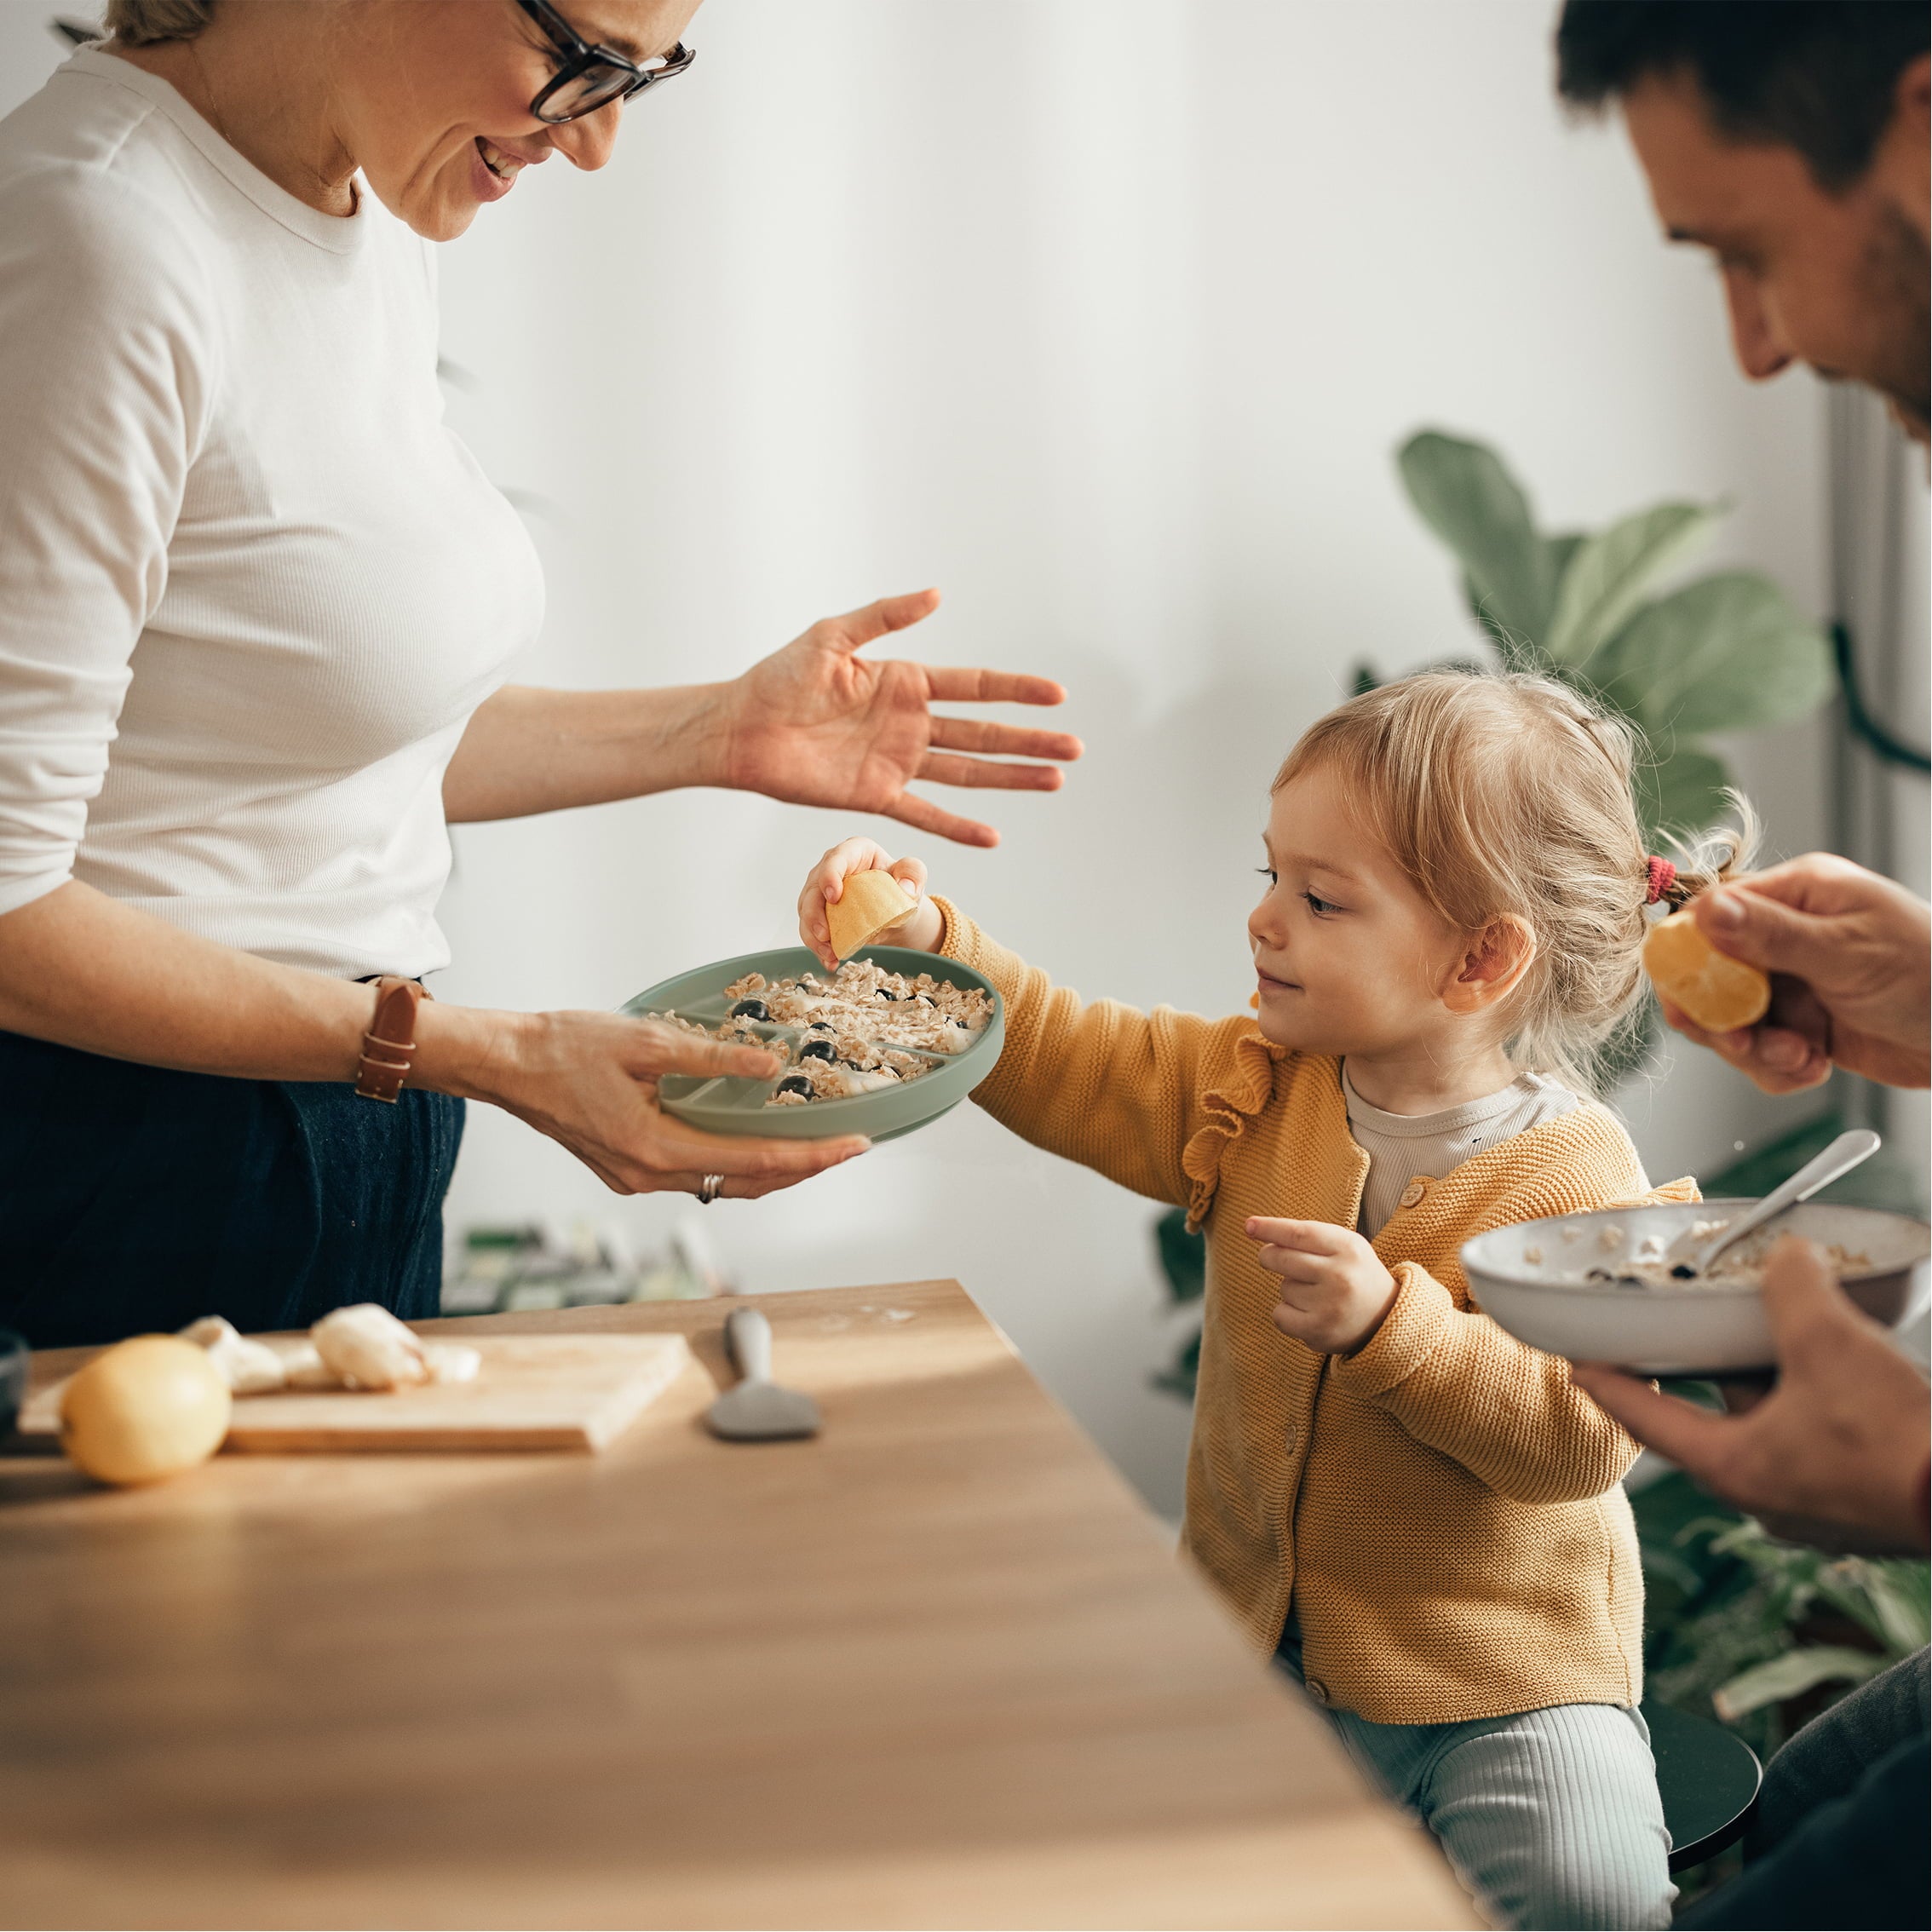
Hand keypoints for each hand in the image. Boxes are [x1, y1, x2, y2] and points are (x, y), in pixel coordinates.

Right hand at [448, 1008, 869, 1198]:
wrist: (505, 1063)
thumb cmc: (563, 1046)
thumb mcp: (645, 1039)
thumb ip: (712, 1058)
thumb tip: (772, 1067)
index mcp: (654, 1148)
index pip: (755, 1163)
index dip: (811, 1157)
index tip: (853, 1147)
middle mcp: (647, 1176)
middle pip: (744, 1185)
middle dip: (800, 1169)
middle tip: (846, 1148)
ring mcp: (634, 1178)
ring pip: (719, 1184)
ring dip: (767, 1170)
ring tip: (812, 1146)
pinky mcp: (625, 1169)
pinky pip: (693, 1174)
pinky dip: (730, 1162)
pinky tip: (752, 1140)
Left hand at [721, 589, 1082, 845]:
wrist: (741, 726)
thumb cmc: (779, 677)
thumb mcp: (833, 636)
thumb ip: (886, 616)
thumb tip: (938, 594)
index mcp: (905, 682)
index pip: (975, 686)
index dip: (1017, 691)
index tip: (1058, 694)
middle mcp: (910, 724)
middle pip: (984, 734)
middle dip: (1030, 741)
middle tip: (1074, 748)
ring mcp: (897, 762)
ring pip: (968, 773)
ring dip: (1011, 779)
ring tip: (1055, 782)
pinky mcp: (876, 796)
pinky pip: (925, 813)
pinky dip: (958, 826)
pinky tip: (994, 835)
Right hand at [798, 838, 943, 971]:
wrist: (895, 912)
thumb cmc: (901, 887)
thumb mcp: (914, 876)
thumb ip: (913, 874)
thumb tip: (906, 889)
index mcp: (854, 852)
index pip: (836, 858)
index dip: (830, 876)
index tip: (834, 897)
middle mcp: (831, 869)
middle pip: (813, 889)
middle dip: (814, 914)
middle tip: (825, 935)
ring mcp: (820, 892)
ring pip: (806, 913)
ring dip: (813, 936)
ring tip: (830, 955)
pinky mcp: (818, 914)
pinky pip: (810, 931)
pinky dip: (818, 948)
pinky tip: (830, 961)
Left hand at [1248, 1217, 1400, 1354]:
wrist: (1387, 1319)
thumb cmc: (1355, 1275)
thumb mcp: (1344, 1247)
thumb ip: (1307, 1237)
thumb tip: (1254, 1228)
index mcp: (1348, 1248)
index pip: (1299, 1233)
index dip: (1269, 1228)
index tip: (1249, 1225)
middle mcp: (1340, 1275)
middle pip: (1281, 1258)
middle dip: (1269, 1256)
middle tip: (1272, 1258)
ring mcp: (1330, 1305)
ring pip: (1283, 1288)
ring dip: (1291, 1290)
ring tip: (1318, 1295)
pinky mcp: (1319, 1331)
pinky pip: (1280, 1314)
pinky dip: (1287, 1314)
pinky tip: (1309, 1314)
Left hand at [1572, 1237, 1930, 1549]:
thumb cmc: (1896, 1441)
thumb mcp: (1830, 1343)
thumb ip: (1793, 1290)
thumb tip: (1786, 1253)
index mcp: (1734, 1469)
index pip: (1647, 1420)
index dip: (1608, 1385)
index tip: (1576, 1366)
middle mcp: (1766, 1496)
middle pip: (1716, 1417)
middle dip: (1714, 1366)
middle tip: (1698, 1325)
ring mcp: (1815, 1508)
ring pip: (1774, 1426)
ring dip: (1776, 1381)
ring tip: (1783, 1329)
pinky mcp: (1860, 1504)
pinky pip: (1820, 1442)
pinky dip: (1818, 1400)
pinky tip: (1841, 1366)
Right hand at [1661, 855, 1930, 1092]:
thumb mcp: (1848, 953)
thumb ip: (1772, 934)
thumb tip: (1708, 910)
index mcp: (1796, 894)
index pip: (1711, 917)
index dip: (1691, 960)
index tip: (1695, 999)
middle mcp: (1785, 935)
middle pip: (1709, 976)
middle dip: (1723, 1019)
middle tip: (1744, 1041)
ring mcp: (1792, 982)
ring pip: (1731, 1022)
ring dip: (1755, 1051)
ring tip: (1797, 1057)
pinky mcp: (1801, 1025)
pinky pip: (1760, 1052)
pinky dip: (1779, 1069)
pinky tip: (1814, 1066)